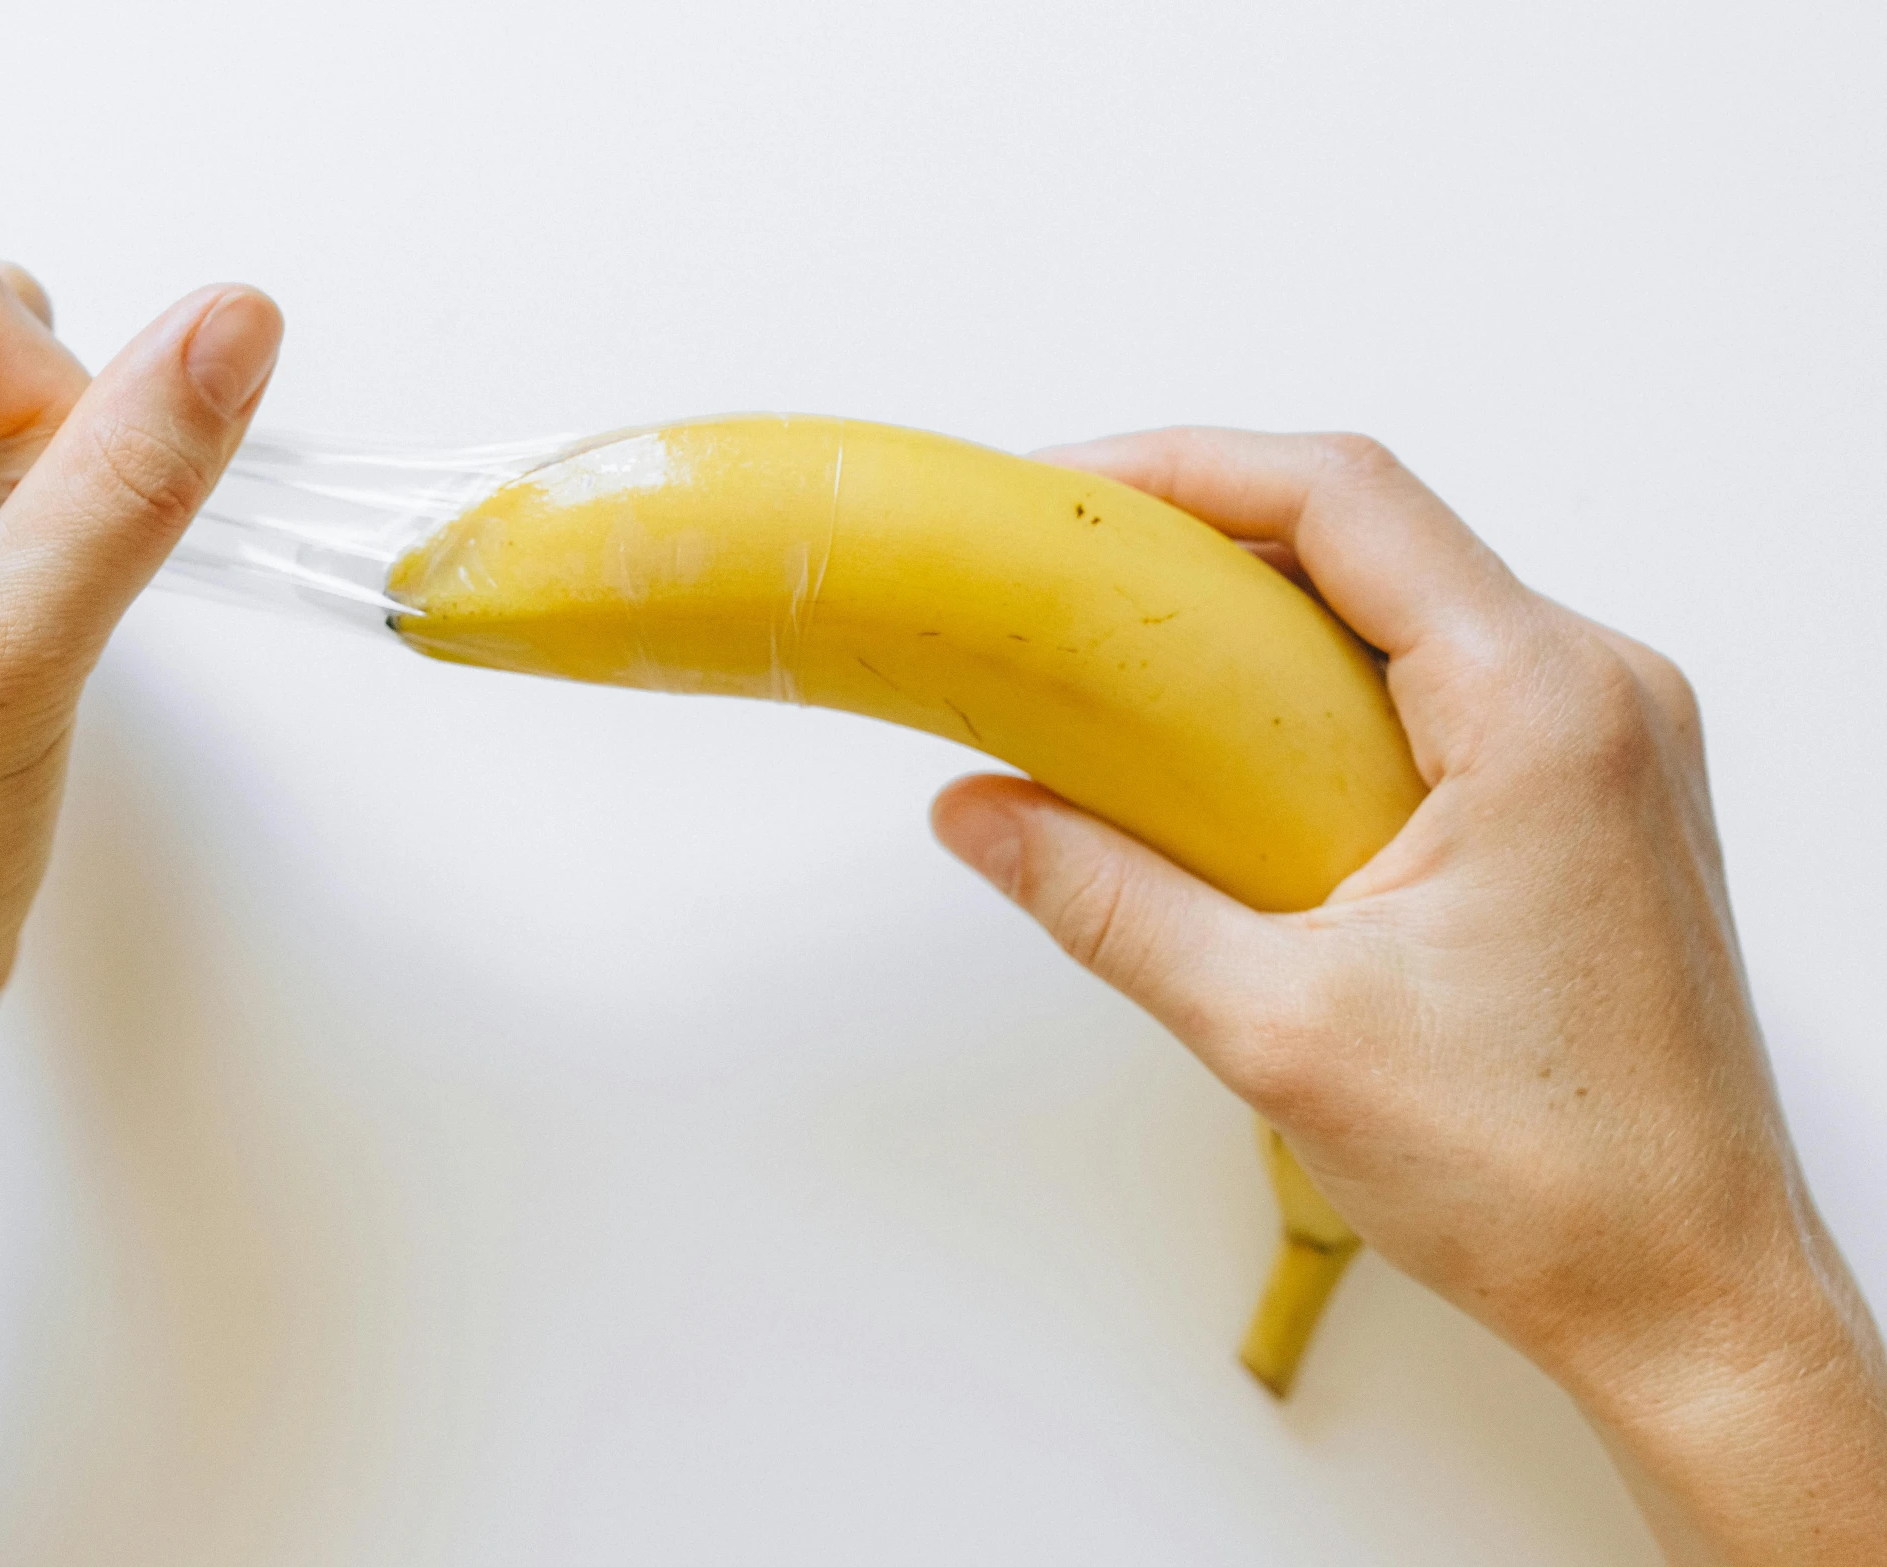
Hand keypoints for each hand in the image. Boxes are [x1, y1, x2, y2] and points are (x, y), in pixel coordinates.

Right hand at [932, 429, 1886, 1562]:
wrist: (1689, 1294)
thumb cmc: (1546, 1176)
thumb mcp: (1277, 1028)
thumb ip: (1104, 901)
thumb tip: (975, 814)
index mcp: (1546, 707)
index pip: (1347, 499)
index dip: (1183, 466)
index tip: (1060, 492)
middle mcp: (1598, 692)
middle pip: (1375, 531)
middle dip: (1203, 530)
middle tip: (1061, 575)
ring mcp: (1606, 741)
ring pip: (1406, 604)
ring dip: (1260, 612)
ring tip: (1119, 657)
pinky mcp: (1589, 797)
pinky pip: (1439, 681)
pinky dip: (1319, 684)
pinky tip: (1226, 748)